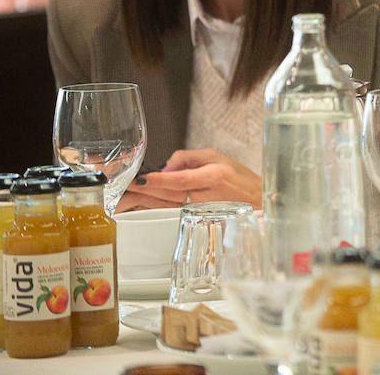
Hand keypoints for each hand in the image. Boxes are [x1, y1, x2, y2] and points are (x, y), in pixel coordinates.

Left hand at [120, 149, 262, 209]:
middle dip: (143, 192)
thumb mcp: (218, 156)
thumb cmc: (239, 179)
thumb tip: (166, 166)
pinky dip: (154, 212)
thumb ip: (189, 157)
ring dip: (144, 204)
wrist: (258, 203)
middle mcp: (207, 197)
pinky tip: (140, 208)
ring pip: (166, 208)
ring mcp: (201, 213)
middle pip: (168, 196)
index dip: (159, 180)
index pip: (181, 180)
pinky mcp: (197, 222)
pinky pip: (171, 216)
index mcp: (213, 177)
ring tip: (124, 199)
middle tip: (121, 189)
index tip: (141, 178)